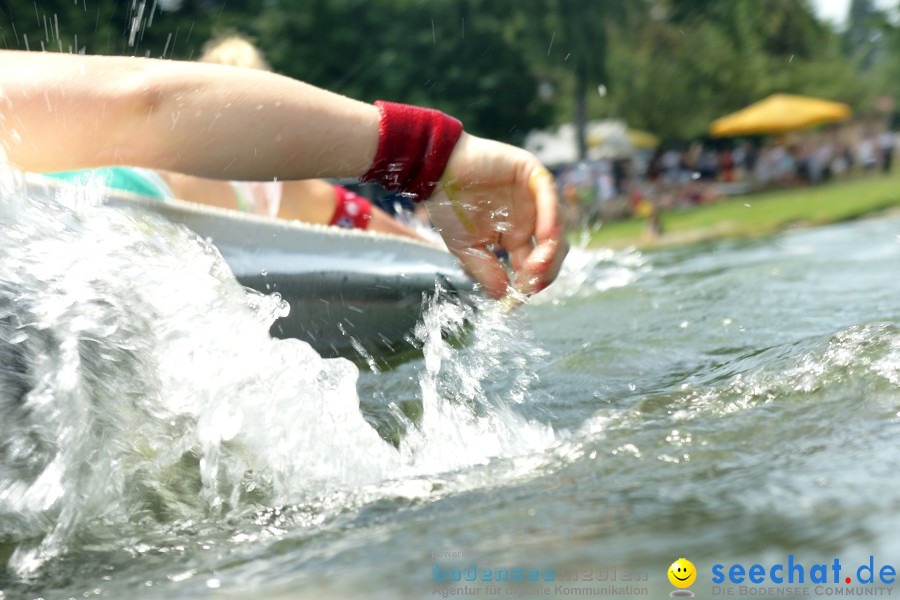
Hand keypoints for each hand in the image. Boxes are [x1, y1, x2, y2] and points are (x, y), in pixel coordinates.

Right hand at [426, 133, 567, 298]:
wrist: (436, 171)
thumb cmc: (448, 207)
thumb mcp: (466, 248)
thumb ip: (486, 272)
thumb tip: (504, 299)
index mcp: (515, 236)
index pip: (534, 265)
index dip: (531, 283)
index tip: (519, 298)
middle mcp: (529, 219)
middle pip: (552, 251)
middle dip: (545, 271)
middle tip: (530, 284)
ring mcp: (533, 197)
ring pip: (557, 228)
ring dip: (552, 250)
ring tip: (538, 266)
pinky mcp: (532, 174)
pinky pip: (550, 199)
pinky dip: (551, 219)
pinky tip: (546, 237)